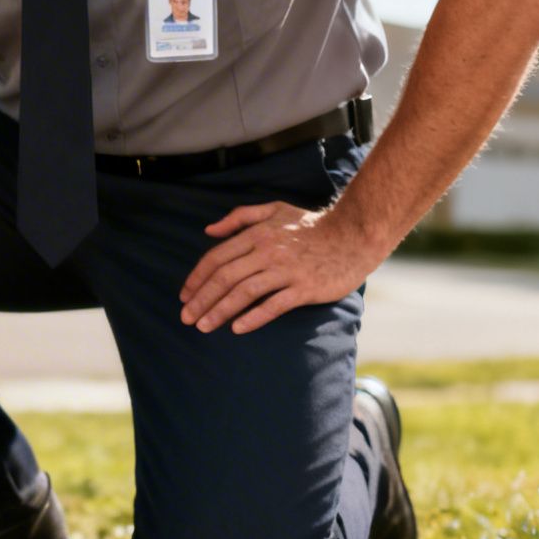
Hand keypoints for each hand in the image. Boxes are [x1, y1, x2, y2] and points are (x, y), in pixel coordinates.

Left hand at [178, 202, 381, 334]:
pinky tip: (237, 329)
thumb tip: (209, 230)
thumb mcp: (274, 210)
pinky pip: (274, 305)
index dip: (197, 278)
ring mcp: (287, 270)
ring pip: (244, 292)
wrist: (354, 235)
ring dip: (220, 311)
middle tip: (186, 318)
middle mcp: (268, 251)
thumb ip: (240, 217)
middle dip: (201, 299)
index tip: (184, 296)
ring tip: (204, 326)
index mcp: (257, 233)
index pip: (217, 257)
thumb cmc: (311, 225)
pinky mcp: (305, 287)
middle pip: (225, 277)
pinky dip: (254, 317)